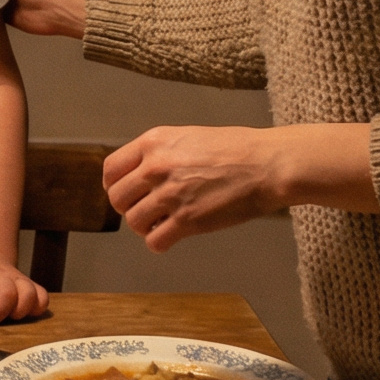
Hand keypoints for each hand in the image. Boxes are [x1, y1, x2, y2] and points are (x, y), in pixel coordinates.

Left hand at [102, 127, 291, 251]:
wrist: (267, 165)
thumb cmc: (235, 149)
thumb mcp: (188, 137)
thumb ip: (160, 153)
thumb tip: (140, 172)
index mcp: (154, 142)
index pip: (112, 169)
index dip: (115, 185)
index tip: (126, 193)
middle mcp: (156, 167)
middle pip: (117, 198)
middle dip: (129, 207)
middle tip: (146, 210)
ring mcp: (171, 194)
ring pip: (133, 221)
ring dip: (144, 226)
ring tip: (162, 223)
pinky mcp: (188, 220)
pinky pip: (155, 241)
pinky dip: (159, 242)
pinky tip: (172, 236)